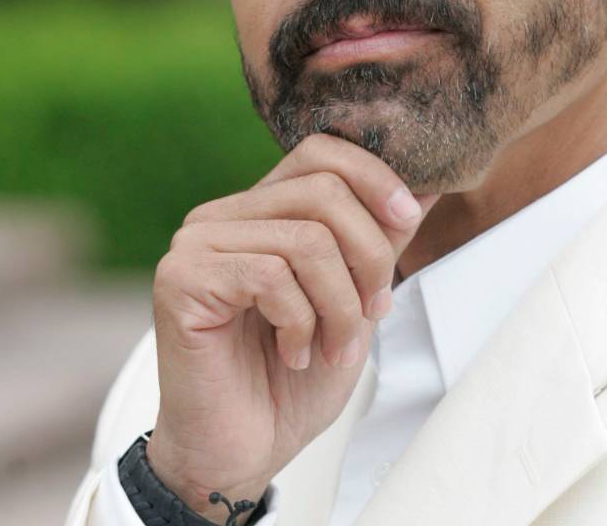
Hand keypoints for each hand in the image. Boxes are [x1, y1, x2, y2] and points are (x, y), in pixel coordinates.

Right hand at [144, 133, 439, 516]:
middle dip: (369, 257)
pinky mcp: (181, 279)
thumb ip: (378, 241)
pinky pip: (271, 276)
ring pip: (307, 239)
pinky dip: (302, 323)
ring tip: (334, 350)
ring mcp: (197, 244)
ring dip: (340, 306)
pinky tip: (294, 354)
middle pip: (324, 191)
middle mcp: (222, 216)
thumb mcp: (356, 302)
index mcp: (261, 211)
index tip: (408, 220)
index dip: (374, 177)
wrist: (242, 452)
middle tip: (372, 314)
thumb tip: (425, 187)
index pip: (322, 153)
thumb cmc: (293, 381)